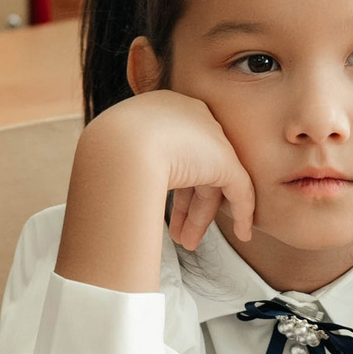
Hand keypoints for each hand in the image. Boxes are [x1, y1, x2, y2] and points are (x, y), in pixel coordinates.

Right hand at [57, 88, 254, 292]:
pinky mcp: (226, 160)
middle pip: (193, 167)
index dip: (172, 183)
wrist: (121, 147)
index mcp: (163, 110)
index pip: (175, 149)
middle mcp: (189, 117)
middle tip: (176, 234)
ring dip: (198, 217)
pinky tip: (242, 234)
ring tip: (186, 243)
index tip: (164, 208)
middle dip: (184, 206)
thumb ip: (125, 163)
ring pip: (210, 183)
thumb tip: (116, 185)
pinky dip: (242, 213)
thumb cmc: (111, 149)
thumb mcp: (115, 151)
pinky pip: (239, 189)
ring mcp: (208, 138)